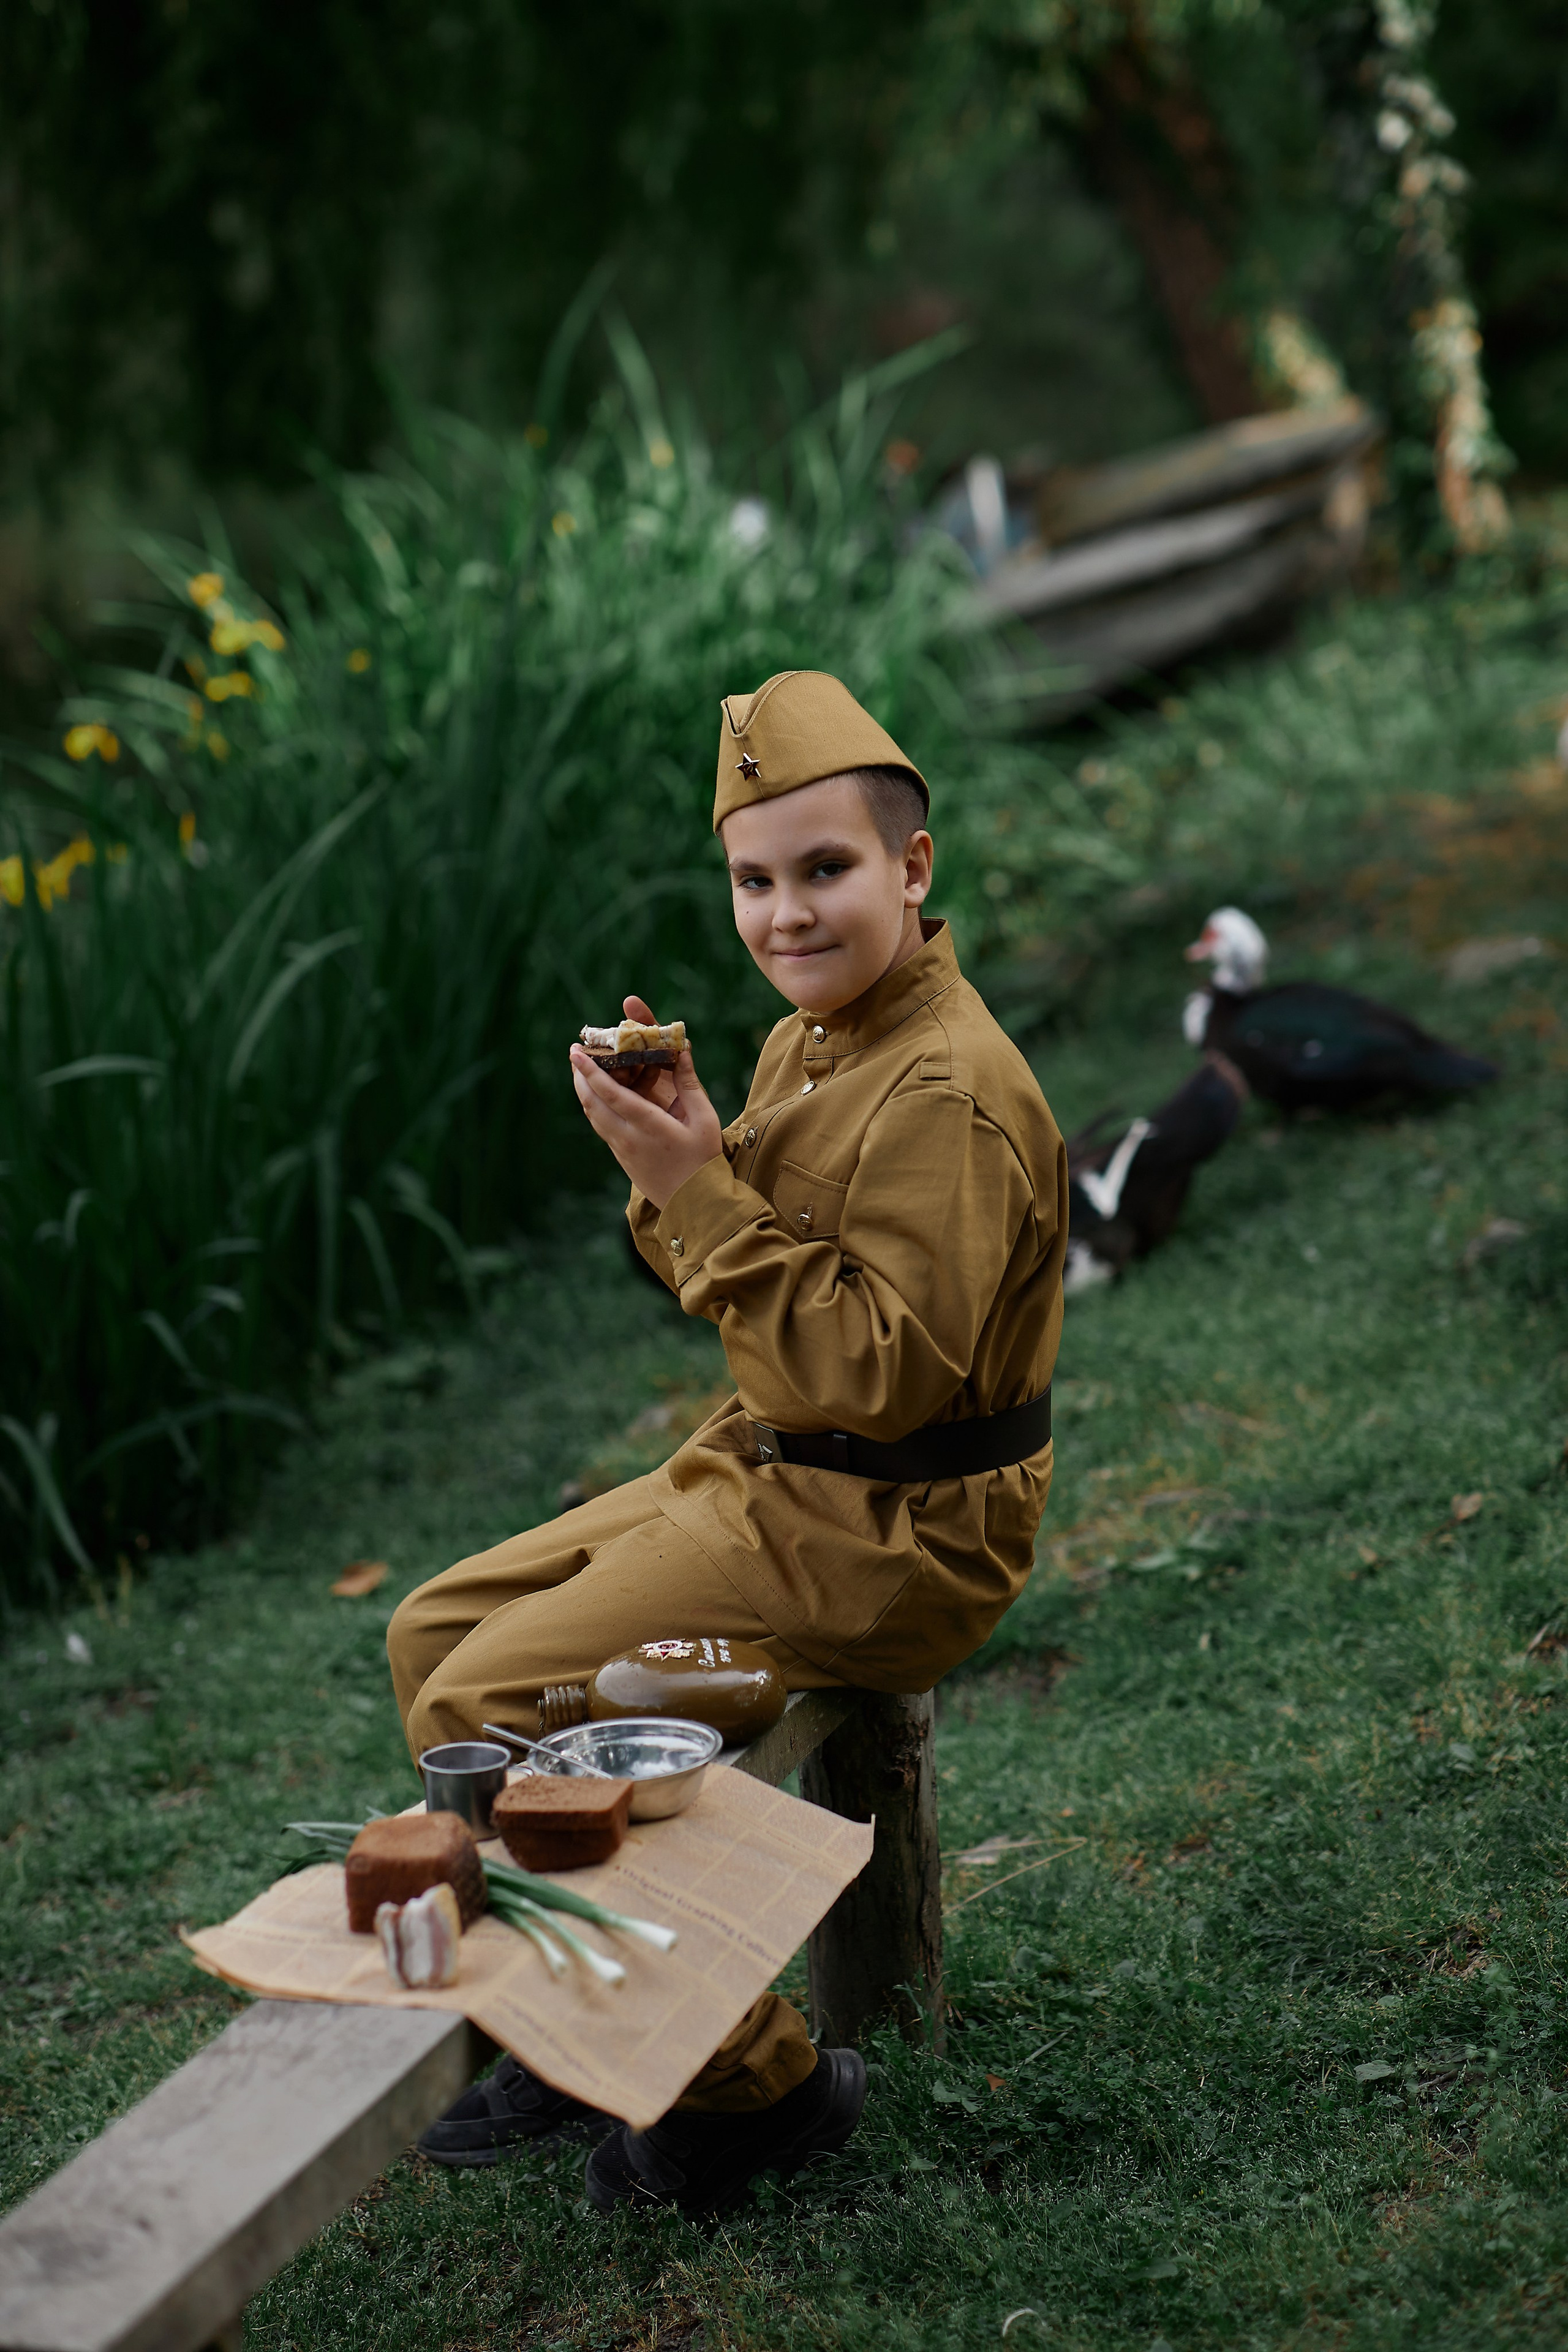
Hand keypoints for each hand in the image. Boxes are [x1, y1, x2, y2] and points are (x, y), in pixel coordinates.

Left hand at [569, 996, 723, 1210]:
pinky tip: (600, 1093)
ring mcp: (621, 1149)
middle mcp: (627, 1138)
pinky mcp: (621, 1157)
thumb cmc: (703, 1159)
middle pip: (591, 1103)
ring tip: (582, 1069)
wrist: (694, 1203)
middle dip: (579, 1076)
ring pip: (593, 1115)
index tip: (576, 1052)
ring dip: (584, 1090)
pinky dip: (596, 1105)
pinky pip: (601, 1125)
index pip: (610, 1094)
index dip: (590, 1071)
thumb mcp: (704, 1119)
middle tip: (575, 1052)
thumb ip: (689, 1084)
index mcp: (648, 1125)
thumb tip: (682, 1051)